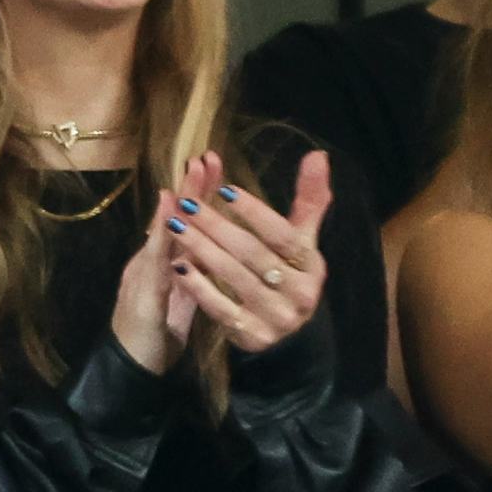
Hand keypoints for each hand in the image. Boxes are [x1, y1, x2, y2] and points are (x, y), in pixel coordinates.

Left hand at [163, 149, 331, 361]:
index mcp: (312, 265)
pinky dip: (198, 286)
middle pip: (253, 253)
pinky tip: (178, 265)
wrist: (292, 336)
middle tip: (187, 203)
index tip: (223, 189)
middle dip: (216, 226)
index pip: (281, 233)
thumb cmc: (291, 274)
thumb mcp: (304, 240)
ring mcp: (277, 318)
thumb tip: (317, 154)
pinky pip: (221, 308)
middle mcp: (300, 293)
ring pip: (233, 277)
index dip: (253, 210)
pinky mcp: (254, 336)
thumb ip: (310, 199)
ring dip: (201, 249)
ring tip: (175, 226)